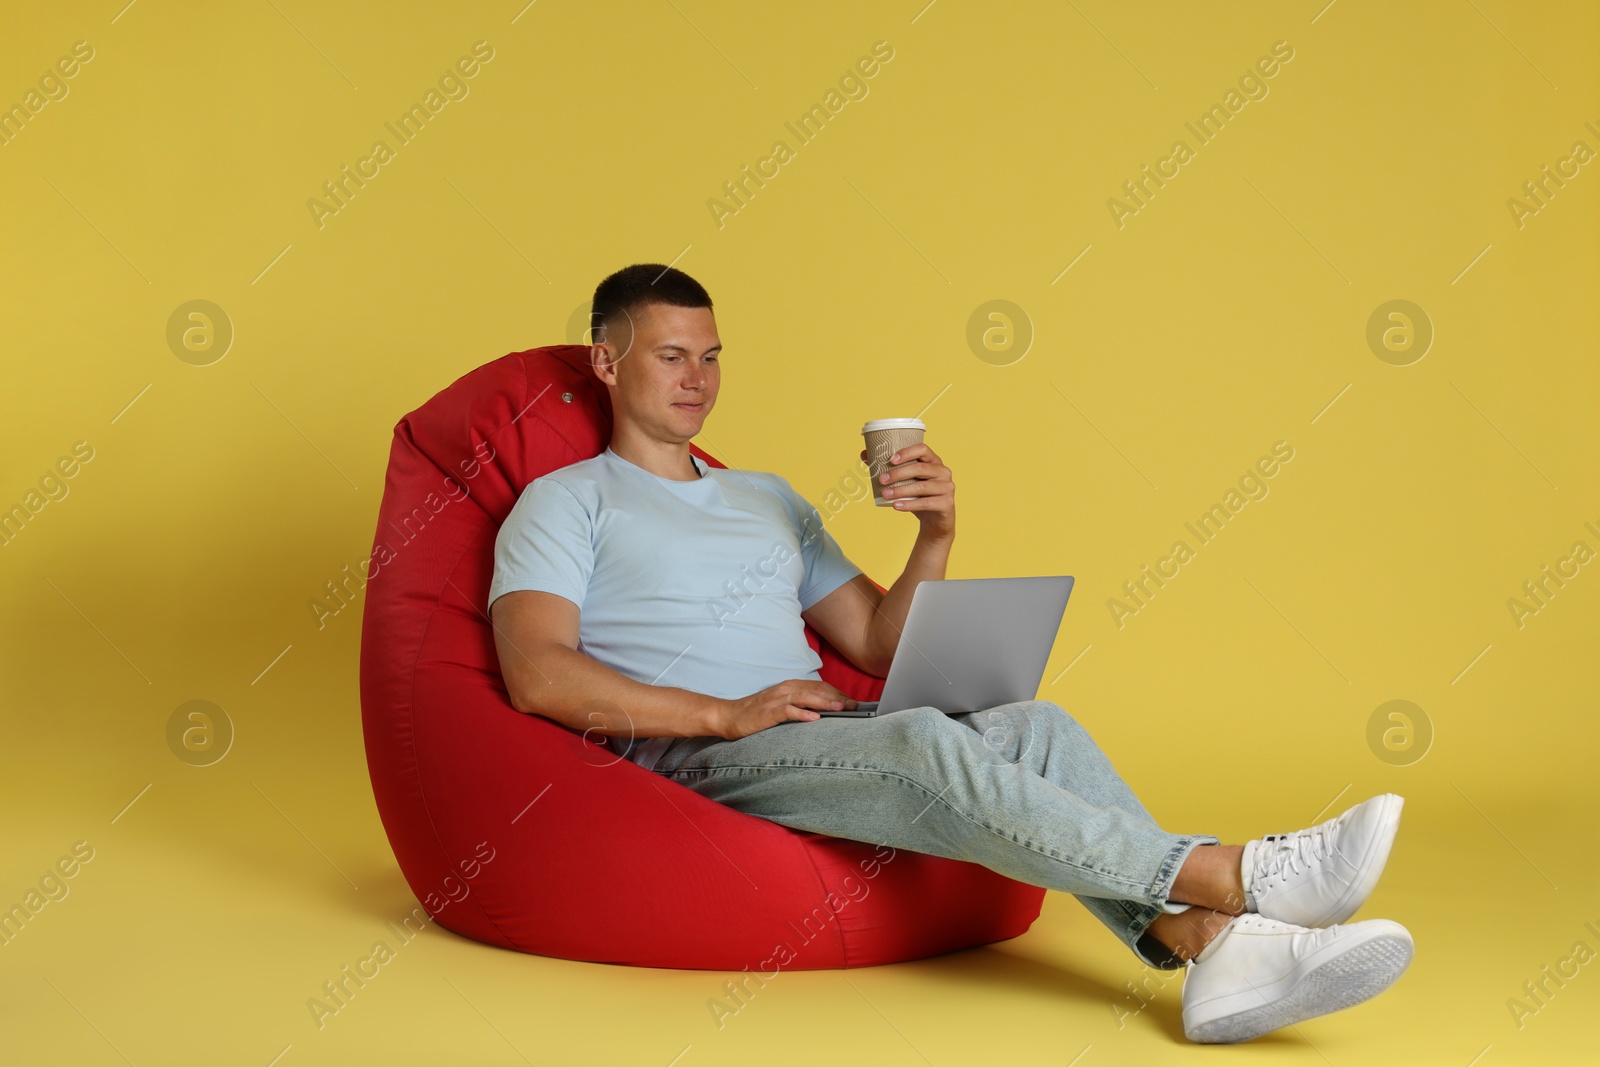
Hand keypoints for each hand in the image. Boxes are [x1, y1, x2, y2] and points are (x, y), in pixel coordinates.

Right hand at [711, 680, 857, 738]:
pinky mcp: (768, 712)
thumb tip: (823, 711)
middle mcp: (785, 689)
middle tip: (854, 706)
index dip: (838, 693)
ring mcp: (776, 699)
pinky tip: (814, 719)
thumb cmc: (756, 713)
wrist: (729, 716)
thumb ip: (800, 703)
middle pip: (817, 690)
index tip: (853, 702)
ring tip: (841, 708)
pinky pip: (788, 711)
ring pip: (805, 697)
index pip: (820, 686)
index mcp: (790, 686)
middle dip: (837, 697)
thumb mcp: (781, 704)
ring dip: (825, 702)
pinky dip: (802, 714)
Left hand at [859, 440, 955, 540]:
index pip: (922, 449)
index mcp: (934, 461)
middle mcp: (943, 471)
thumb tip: (864, 454)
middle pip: (919, 468)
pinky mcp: (947, 503)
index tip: (890, 460)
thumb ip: (890, 468)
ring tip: (884, 494)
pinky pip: (925, 503)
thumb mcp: (906, 482)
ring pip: (921, 487)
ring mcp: (947, 487)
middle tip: (881, 480)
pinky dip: (909, 504)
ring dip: (900, 490)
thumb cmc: (919, 497)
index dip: (906, 452)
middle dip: (898, 473)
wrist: (935, 522)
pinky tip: (896, 505)